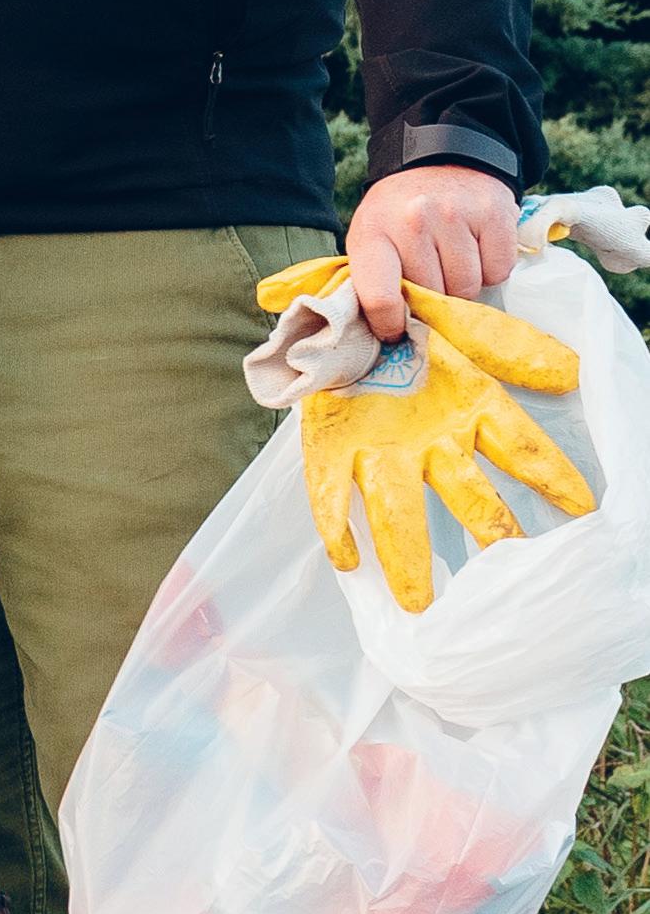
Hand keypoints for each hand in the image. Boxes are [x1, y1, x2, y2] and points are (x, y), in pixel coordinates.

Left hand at [299, 325, 592, 610]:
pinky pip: (331, 491)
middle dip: (488, 532)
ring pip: (397, 507)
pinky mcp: (330, 450)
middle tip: (502, 577)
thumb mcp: (461, 325)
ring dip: (406, 554)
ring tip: (416, 601)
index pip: (520, 449)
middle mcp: (431, 441)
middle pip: (467, 494)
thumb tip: (571, 371)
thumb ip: (512, 347)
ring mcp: (381, 451)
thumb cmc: (408, 329)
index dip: (552, 477)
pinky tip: (345, 559)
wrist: (342, 313)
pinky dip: (336, 525)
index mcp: (470, 409)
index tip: (583, 511)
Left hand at [344, 165, 520, 343]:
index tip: (397, 331)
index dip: (391, 325)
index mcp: (374, 232)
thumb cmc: (399, 213)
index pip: (380, 298)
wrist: (439, 158)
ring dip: (464, 283)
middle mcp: (414, 220)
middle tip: (432, 274)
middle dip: (434, 296)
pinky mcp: (494, 213)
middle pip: (434, 296)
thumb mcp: (371, 239)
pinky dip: (491, 268)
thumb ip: (373, 283)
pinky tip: (477, 247)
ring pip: (469, 288)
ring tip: (453, 258)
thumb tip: (391, 337)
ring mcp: (455, 214)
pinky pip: (499, 271)